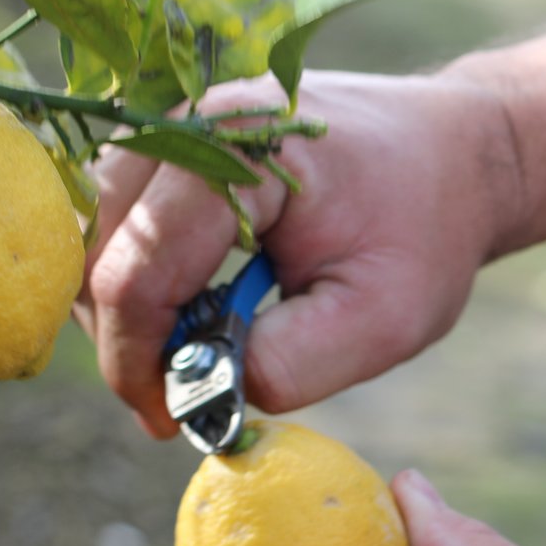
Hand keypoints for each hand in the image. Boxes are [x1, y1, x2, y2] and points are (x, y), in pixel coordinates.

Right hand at [79, 70, 527, 437]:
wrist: (455, 156)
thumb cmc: (425, 232)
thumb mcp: (382, 320)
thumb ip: (290, 364)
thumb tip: (200, 396)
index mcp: (236, 151)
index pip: (136, 273)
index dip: (137, 363)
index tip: (167, 424)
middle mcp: (187, 121)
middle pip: (94, 252)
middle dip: (124, 342)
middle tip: (174, 404)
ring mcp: (172, 123)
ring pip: (91, 237)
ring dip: (124, 312)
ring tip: (191, 360)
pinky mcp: (169, 140)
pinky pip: (114, 219)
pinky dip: (134, 278)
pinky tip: (187, 317)